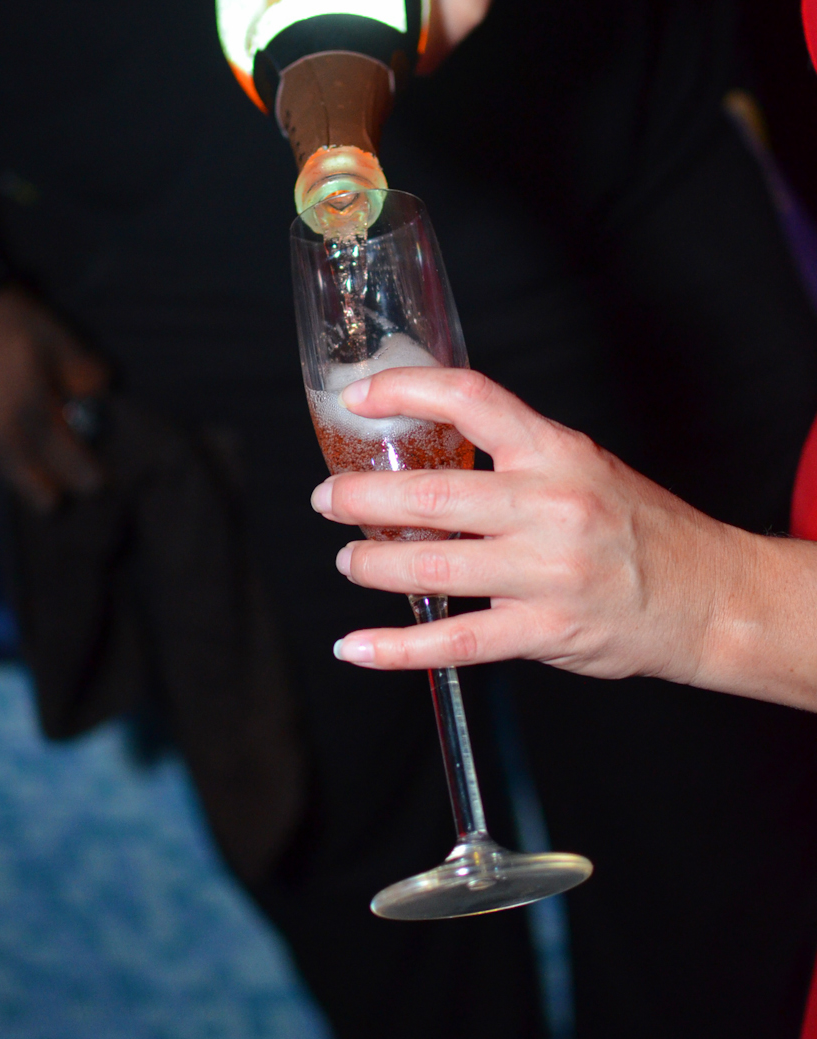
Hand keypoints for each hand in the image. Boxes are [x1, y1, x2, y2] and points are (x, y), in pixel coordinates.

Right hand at [0, 286, 109, 510]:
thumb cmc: (2, 319)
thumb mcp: (59, 341)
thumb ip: (89, 378)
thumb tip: (103, 400)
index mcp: (30, 426)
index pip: (78, 476)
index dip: (93, 475)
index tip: (96, 467)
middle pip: (39, 497)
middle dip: (55, 481)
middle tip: (57, 451)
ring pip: (2, 474)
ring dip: (14, 456)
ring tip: (9, 413)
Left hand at [310, 367, 741, 680]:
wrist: (709, 595)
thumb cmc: (641, 529)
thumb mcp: (585, 466)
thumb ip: (516, 458)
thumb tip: (430, 452)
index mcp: (557, 451)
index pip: (470, 398)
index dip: (404, 391)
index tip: (360, 400)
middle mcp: (550, 505)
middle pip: (431, 496)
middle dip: (361, 497)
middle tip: (329, 498)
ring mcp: (546, 572)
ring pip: (431, 567)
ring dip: (372, 563)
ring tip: (349, 561)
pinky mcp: (544, 629)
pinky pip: (453, 640)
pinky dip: (394, 647)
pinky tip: (355, 645)